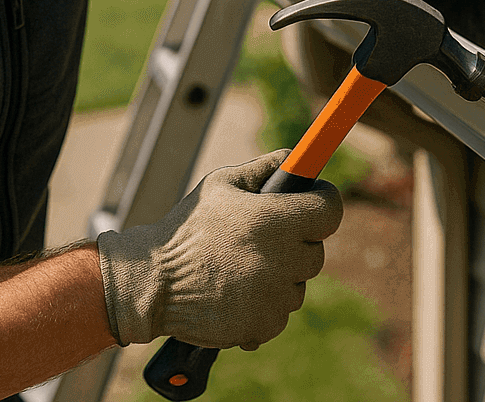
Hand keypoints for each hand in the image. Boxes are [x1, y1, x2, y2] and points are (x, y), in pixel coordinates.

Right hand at [95, 150, 342, 349]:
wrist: (153, 283)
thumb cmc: (187, 228)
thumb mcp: (220, 184)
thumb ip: (261, 168)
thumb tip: (290, 158)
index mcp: (276, 219)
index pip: (330, 209)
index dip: (323, 202)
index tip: (313, 200)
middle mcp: (283, 259)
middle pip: (315, 249)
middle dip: (297, 241)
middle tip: (264, 237)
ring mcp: (276, 297)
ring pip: (297, 283)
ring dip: (281, 275)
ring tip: (241, 267)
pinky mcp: (265, 326)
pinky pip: (279, 311)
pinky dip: (265, 304)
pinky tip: (236, 292)